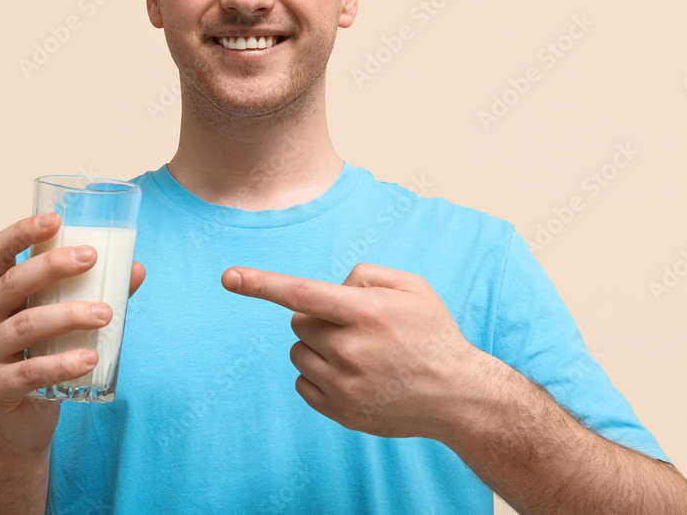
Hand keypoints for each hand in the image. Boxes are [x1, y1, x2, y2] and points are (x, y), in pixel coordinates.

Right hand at [0, 213, 145, 452]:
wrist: (23, 417)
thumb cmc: (43, 353)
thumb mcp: (61, 317)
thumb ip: (93, 291)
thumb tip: (136, 269)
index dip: (21, 232)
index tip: (56, 219)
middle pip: (12, 284)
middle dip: (53, 267)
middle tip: (93, 258)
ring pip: (25, 326)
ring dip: (69, 315)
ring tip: (106, 313)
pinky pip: (30, 372)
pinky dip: (63, 363)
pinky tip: (90, 357)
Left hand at [221, 262, 473, 439]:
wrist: (458, 395)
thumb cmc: (433, 333)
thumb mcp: (412, 287)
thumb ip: (365, 274)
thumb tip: (331, 288)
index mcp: (367, 312)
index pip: (302, 293)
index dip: (262, 283)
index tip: (228, 277)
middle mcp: (351, 348)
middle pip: (298, 321)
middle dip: (317, 317)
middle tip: (353, 326)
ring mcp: (344, 384)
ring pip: (298, 352)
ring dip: (318, 347)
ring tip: (358, 353)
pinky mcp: (341, 411)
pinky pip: (302, 383)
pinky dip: (318, 374)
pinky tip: (353, 375)